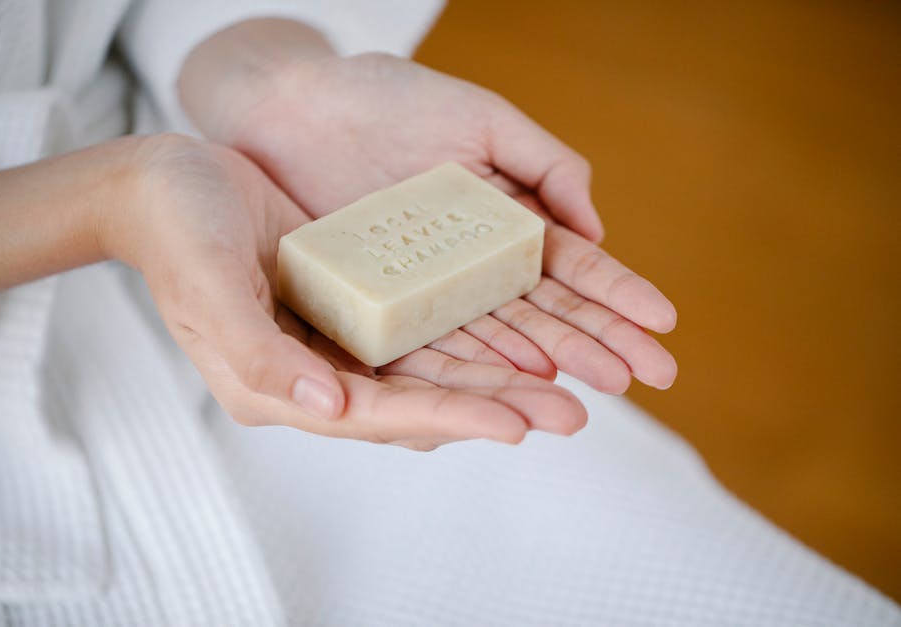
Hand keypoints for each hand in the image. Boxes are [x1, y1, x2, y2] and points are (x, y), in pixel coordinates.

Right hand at [103, 134, 585, 448]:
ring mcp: (339, 344)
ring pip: (434, 373)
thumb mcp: (209, 291)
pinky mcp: (355, 307)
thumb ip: (262, 359)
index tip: (517, 424)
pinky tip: (521, 339)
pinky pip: (424, 332)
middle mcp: (317, 377)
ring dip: (499, 380)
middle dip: (497, 408)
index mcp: (279, 388)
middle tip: (572, 413)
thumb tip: (333, 408)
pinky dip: (472, 340)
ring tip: (567, 386)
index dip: (450, 419)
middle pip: (423, 403)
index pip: (380, 415)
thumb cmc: (178, 234)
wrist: (166, 186)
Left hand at [179, 28, 676, 391]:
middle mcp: (474, 264)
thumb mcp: (482, 118)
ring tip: (590, 398)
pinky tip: (517, 386)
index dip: (618, 296)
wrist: (292, 107)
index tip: (664, 325)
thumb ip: (545, 164)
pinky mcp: (382, 308)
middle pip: (545, 312)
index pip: (572, 267)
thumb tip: (599, 231)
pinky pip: (434, 343)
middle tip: (652, 376)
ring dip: (547, 368)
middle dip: (599, 343)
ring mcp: (430, 291)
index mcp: (505, 217)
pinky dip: (477, 366)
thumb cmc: (386, 98)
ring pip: (497, 338)